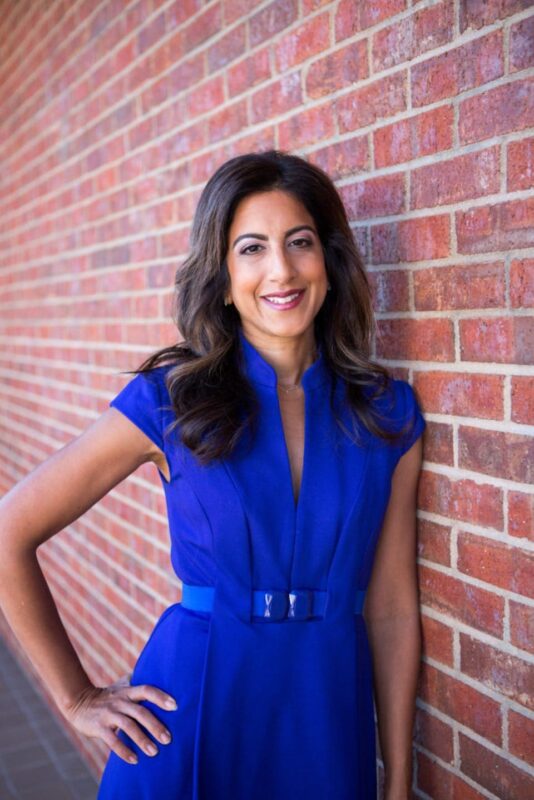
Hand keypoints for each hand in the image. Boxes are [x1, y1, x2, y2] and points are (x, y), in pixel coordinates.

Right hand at [62, 674, 178, 763]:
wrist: (79, 701)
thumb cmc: (108, 696)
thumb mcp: (121, 686)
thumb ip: (137, 683)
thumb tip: (159, 674)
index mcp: (128, 691)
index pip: (147, 690)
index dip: (161, 697)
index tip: (175, 706)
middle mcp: (120, 701)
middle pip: (140, 712)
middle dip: (155, 726)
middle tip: (168, 739)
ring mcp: (109, 714)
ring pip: (128, 726)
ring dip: (142, 740)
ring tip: (154, 752)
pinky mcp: (99, 727)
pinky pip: (112, 740)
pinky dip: (124, 751)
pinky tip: (135, 760)